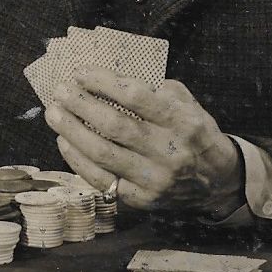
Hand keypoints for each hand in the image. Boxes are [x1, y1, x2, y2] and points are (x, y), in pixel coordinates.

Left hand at [43, 69, 244, 218]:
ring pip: (103, 154)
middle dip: (81, 105)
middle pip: (115, 126)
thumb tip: (112, 77)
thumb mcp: (189, 104)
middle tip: (60, 91)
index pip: (135, 96)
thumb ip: (157, 90)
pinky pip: (102, 180)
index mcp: (183, 121)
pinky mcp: (141, 199)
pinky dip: (78, 160)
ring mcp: (154, 179)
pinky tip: (65, 142)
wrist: (218, 182)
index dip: (103, 82)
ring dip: (72, 131)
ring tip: (53, 113)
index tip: (80, 73)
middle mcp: (169, 151)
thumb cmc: (195, 135)